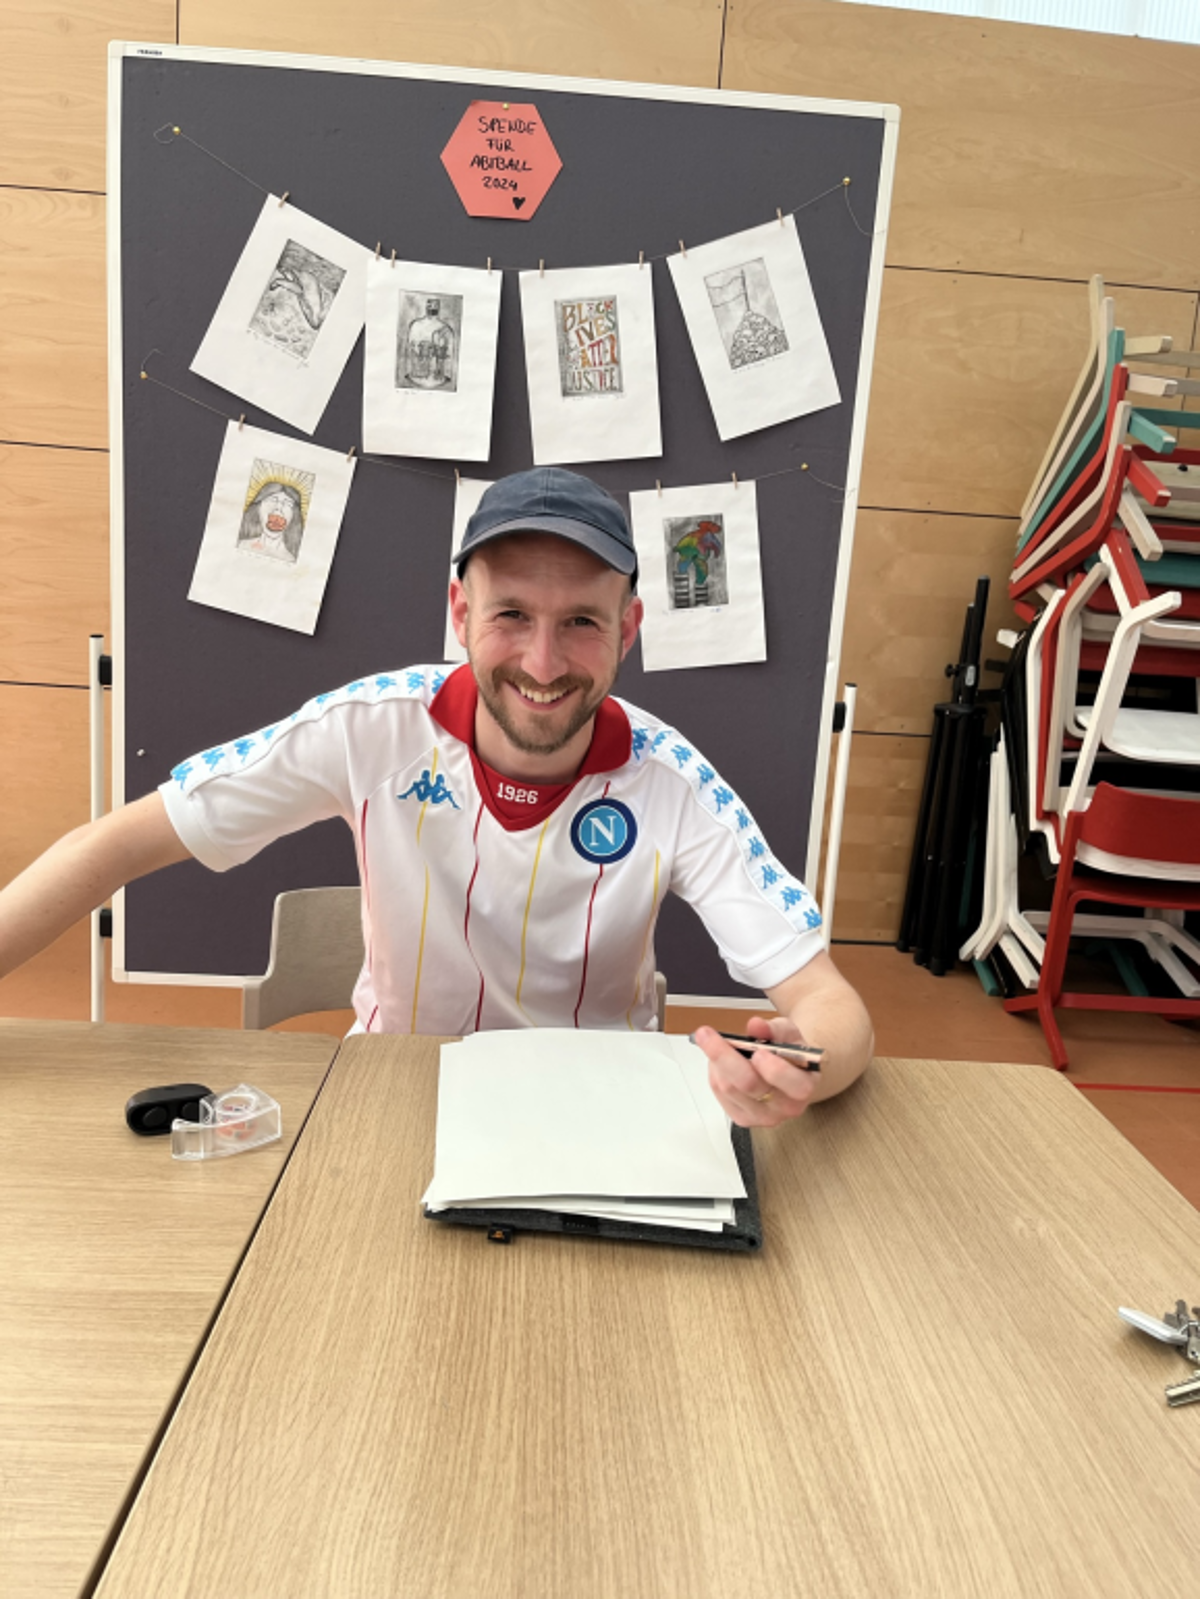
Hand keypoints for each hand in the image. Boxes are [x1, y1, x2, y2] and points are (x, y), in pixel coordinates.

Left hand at [692, 1015, 818, 1128]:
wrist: (785, 1072)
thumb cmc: (787, 1053)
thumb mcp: (787, 1033)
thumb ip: (773, 1029)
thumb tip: (756, 1025)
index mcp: (804, 1086)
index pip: (794, 1085)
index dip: (775, 1069)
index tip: (759, 1051)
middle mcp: (786, 1107)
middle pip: (750, 1085)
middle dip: (725, 1056)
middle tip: (706, 1034)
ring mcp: (763, 1117)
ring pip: (729, 1088)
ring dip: (716, 1061)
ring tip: (715, 1042)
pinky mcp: (743, 1119)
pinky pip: (720, 1093)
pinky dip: (714, 1072)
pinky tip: (718, 1061)